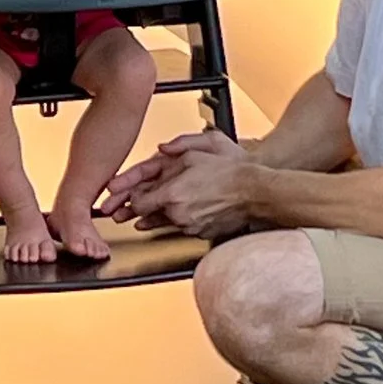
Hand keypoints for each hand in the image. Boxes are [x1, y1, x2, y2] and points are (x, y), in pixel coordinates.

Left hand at [101, 130, 252, 238]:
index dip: (131, 198)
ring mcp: (189, 226)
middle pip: (148, 214)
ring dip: (159, 214)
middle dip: (141, 207)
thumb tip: (161, 149)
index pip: (138, 203)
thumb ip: (175, 150)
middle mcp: (178, 213)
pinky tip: (184, 208)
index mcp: (173, 194)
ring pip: (164, 221)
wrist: (254, 192)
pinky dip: (179, 218)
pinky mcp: (200, 234)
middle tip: (129, 206)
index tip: (128, 195)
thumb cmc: (229, 171)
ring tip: (155, 208)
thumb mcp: (198, 151)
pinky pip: (182, 227)